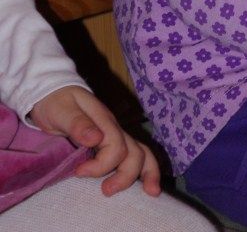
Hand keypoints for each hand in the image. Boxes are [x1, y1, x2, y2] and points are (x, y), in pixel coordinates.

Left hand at [30, 86, 160, 196]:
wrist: (56, 94)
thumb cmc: (57, 103)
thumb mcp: (62, 110)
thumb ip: (78, 123)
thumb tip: (96, 138)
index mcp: (104, 122)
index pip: (116, 147)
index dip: (101, 165)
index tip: (79, 172)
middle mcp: (115, 130)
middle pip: (135, 152)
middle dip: (127, 175)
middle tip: (106, 191)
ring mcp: (115, 137)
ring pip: (141, 153)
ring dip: (147, 173)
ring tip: (150, 193)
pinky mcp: (111, 145)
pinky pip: (132, 157)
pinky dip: (142, 172)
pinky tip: (144, 187)